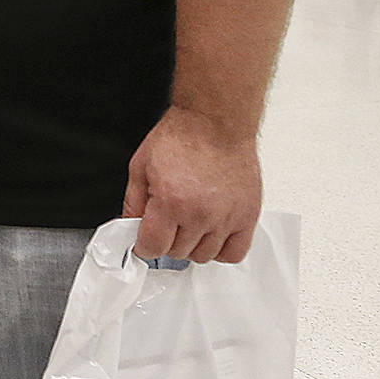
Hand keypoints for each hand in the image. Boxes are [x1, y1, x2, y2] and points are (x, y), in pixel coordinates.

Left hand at [123, 106, 261, 262]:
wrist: (214, 122)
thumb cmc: (181, 137)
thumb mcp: (140, 166)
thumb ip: (133, 201)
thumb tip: (131, 225)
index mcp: (170, 201)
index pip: (153, 247)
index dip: (143, 246)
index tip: (144, 242)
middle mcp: (199, 214)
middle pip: (177, 253)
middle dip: (166, 241)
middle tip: (166, 223)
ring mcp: (226, 218)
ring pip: (204, 256)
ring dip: (193, 245)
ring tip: (189, 224)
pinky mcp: (247, 216)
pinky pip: (234, 253)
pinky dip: (221, 251)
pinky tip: (212, 236)